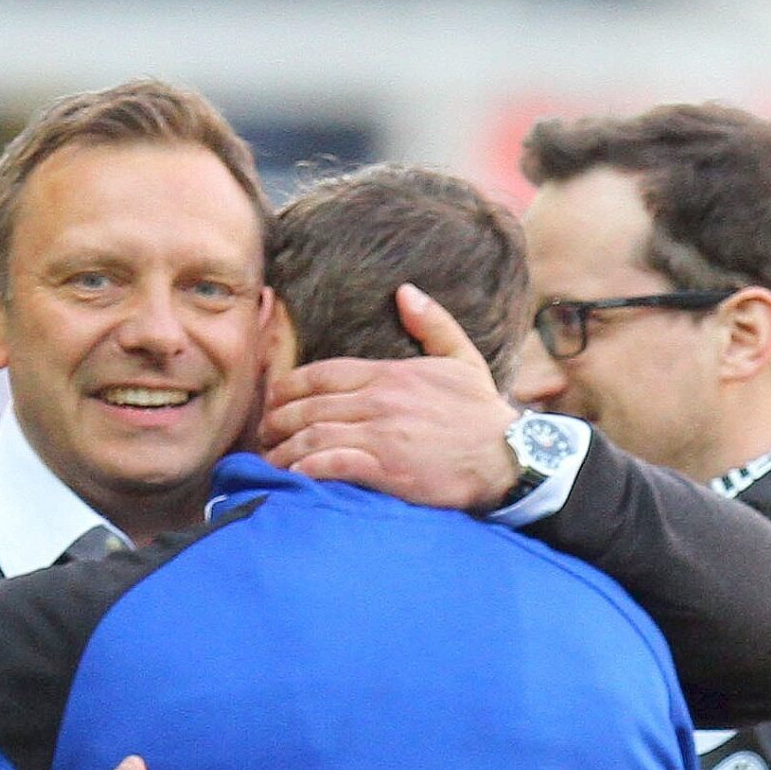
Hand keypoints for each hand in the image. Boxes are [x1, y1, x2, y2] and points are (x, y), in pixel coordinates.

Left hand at [259, 284, 519, 510]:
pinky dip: (307, 470)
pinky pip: (332, 464)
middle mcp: (380, 400)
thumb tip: (405, 292)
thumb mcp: (462, 358)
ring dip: (285, 449)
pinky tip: (294, 477)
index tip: (272, 400)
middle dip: (277, 421)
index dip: (288, 386)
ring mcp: (381, 434)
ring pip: (314, 435)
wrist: (508, 457)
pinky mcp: (386, 468)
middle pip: (309, 405)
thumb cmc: (481, 414)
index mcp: (390, 373)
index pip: (322, 372)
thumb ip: (433, 324)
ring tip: (272, 461)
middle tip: (263, 435)